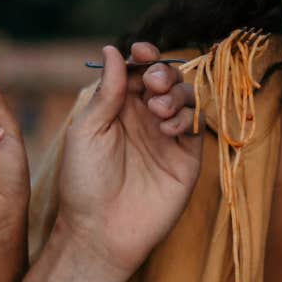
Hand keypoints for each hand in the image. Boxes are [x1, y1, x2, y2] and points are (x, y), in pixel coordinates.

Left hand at [55, 45, 203, 272]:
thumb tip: (113, 49)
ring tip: (157, 111)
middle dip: (163, 72)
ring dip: (176, 93)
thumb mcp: (87, 130)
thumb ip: (106, 91)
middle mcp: (144, 118)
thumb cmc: (84, 182)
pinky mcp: (186, 158)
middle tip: (153, 84)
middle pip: (167, 79)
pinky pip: (197, 125)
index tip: (141, 51)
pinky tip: (166, 129)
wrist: (100, 231)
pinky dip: (187, 117)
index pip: (138, 70)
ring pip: (186, 97)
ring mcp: (167, 137)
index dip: (144, 56)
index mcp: (117, 107)